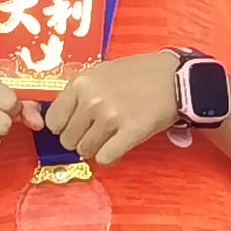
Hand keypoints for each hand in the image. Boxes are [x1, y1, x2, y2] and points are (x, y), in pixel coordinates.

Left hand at [43, 50, 184, 166]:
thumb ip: (81, 93)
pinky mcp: (130, 132)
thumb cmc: (139, 73)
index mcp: (81, 83)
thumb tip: (63, 120)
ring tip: (110, 138)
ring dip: (96, 149)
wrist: (175, 77)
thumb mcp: (101, 73)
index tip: (75, 127)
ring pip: (86, 150)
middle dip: (80, 140)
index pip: (54, 120)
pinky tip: (119, 145)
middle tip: (96, 134)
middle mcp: (92, 100)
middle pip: (68, 139)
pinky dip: (110, 156)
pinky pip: (106, 158)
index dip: (64, 127)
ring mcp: (111, 117)